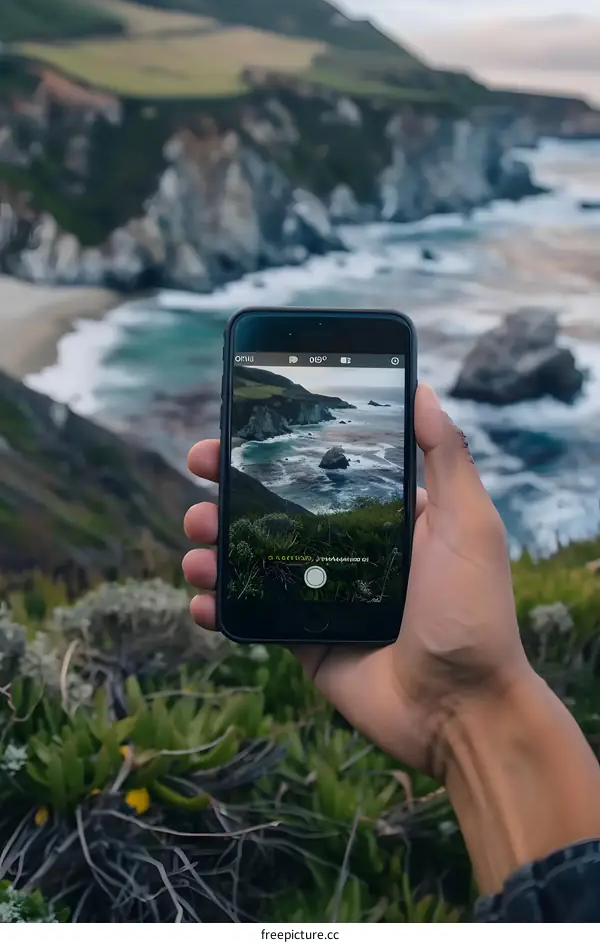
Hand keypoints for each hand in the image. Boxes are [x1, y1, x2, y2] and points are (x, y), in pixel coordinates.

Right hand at [183, 383, 531, 774]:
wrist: (461, 711)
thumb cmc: (472, 612)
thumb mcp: (467, 524)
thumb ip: (446, 457)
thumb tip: (422, 390)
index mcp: (387, 519)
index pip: (321, 470)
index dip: (278, 450)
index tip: (235, 430)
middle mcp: (350, 551)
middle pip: (276, 510)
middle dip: (230, 491)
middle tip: (198, 476)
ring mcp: (323, 596)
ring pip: (254, 559)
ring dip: (215, 545)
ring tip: (196, 543)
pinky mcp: (305, 641)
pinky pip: (252, 615)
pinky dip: (219, 605)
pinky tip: (201, 599)